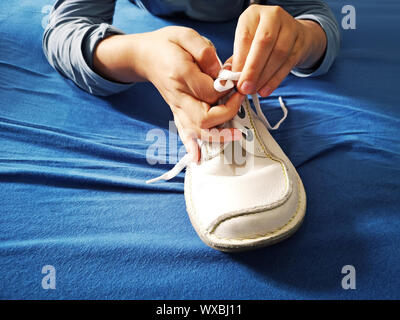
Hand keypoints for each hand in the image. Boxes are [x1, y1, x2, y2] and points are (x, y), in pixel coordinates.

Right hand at [94, 27, 243, 161]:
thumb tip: (221, 73)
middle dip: (228, 113)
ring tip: (236, 135)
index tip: (237, 79)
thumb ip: (204, 53)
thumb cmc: (167, 44)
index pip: (210, 92)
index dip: (228, 89)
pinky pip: (183, 132)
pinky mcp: (176, 112)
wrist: (145, 56)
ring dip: (218, 135)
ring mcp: (176, 107)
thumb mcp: (185, 35)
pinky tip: (196, 158)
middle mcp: (178, 96)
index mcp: (180, 75)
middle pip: (205, 118)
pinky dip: (191, 146)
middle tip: (240, 99)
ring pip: (197, 130)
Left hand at [232, 5, 326, 96]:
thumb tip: (227, 78)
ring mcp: (290, 28)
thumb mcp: (246, 44)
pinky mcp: (300, 43)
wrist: (291, 35)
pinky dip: (275, 80)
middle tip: (244, 88)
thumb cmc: (260, 42)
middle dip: (253, 69)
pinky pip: (288, 64)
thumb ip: (237, 59)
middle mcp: (273, 16)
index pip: (245, 37)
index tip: (234, 80)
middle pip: (264, 43)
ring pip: (278, 54)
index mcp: (253, 14)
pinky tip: (265, 90)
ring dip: (264, 77)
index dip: (239, 61)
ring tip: (254, 90)